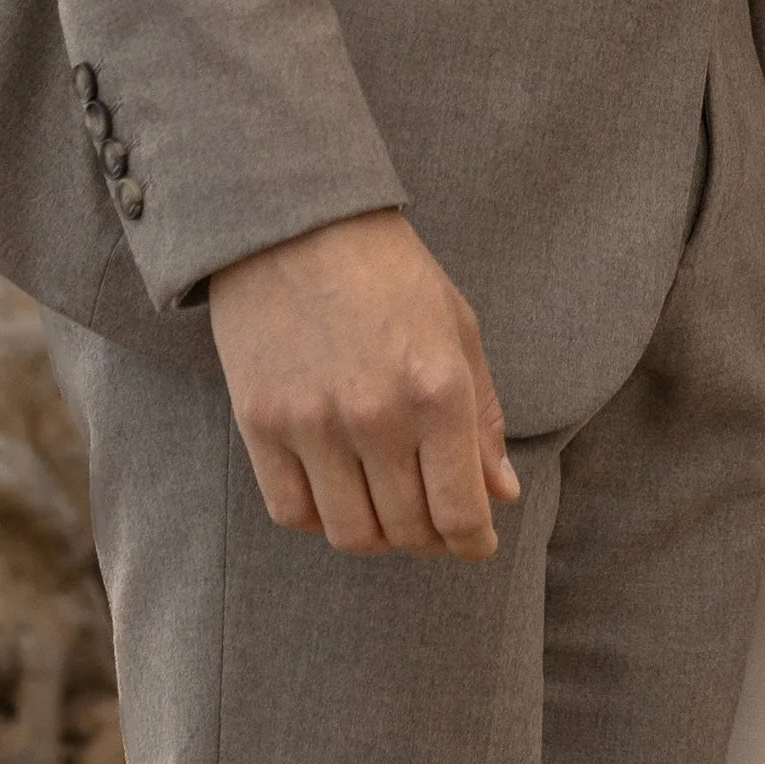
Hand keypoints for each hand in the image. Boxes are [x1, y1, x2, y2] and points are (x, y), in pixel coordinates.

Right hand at [208, 209, 520, 557]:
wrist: (294, 220)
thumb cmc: (388, 270)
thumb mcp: (456, 325)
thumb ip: (482, 415)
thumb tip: (503, 493)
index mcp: (438, 387)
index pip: (461, 511)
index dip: (474, 541)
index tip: (477, 542)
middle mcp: (378, 416)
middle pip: (408, 530)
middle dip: (430, 538)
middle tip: (434, 521)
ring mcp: (314, 424)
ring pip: (352, 534)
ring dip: (378, 536)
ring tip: (387, 507)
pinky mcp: (262, 425)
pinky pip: (294, 513)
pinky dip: (320, 517)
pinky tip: (337, 488)